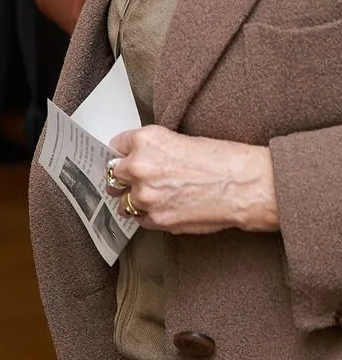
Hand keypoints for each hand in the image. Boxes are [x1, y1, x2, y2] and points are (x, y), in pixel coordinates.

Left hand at [105, 125, 278, 233]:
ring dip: (134, 200)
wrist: (246, 185)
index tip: (126, 159)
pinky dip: (149, 216)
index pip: (116, 146)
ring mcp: (146, 195)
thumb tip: (136, 160)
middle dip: (124, 178)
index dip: (124, 154)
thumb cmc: (223, 160)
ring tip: (156, 197)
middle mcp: (139, 166)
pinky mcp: (157, 219)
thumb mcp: (181, 140)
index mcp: (146, 140)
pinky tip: (167, 208)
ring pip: (123, 201)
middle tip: (137, 181)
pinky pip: (140, 219)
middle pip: (114, 175)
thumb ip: (153, 150)